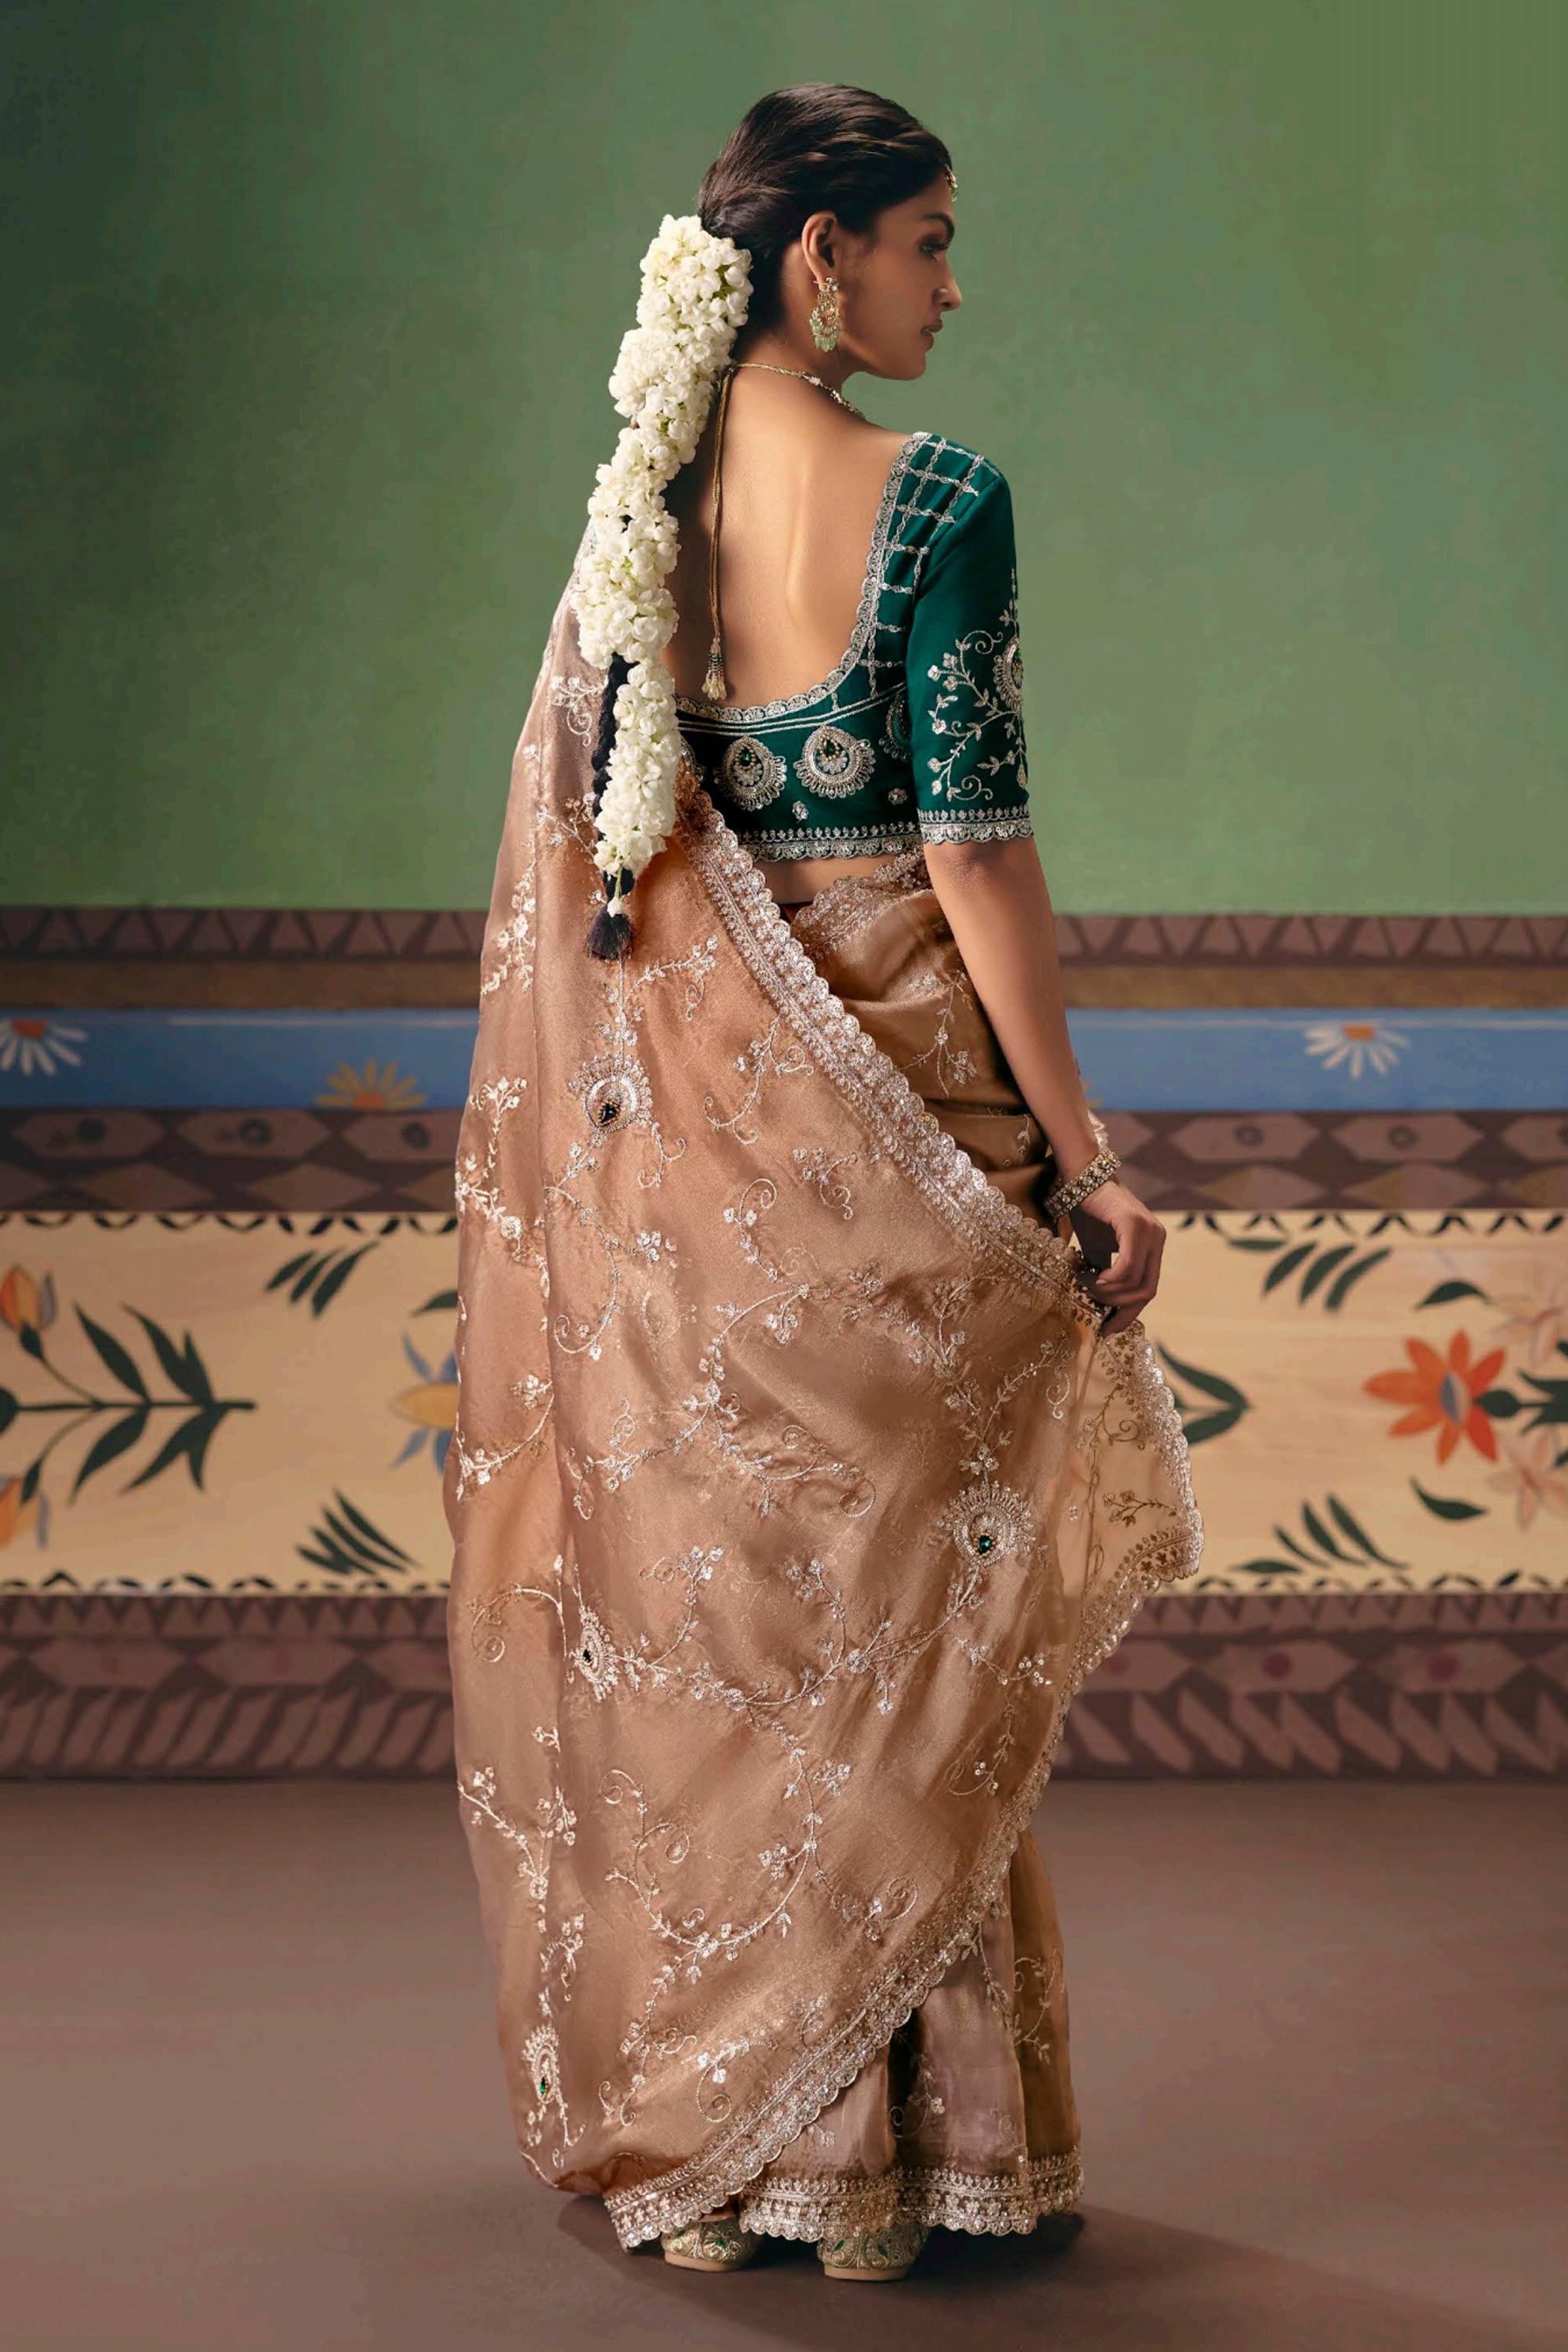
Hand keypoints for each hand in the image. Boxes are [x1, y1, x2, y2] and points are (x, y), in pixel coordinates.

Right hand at [1065, 1177, 1164, 1337]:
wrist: (1081, 1177)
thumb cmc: (1088, 1211)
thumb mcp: (1098, 1250)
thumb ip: (1106, 1274)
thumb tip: (1101, 1306)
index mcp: (1153, 1246)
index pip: (1148, 1289)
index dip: (1129, 1314)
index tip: (1107, 1330)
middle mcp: (1157, 1239)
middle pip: (1146, 1291)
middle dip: (1117, 1307)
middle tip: (1090, 1302)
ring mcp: (1149, 1231)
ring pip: (1135, 1282)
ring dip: (1105, 1291)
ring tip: (1083, 1282)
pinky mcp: (1134, 1225)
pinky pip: (1126, 1267)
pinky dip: (1108, 1280)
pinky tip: (1089, 1275)